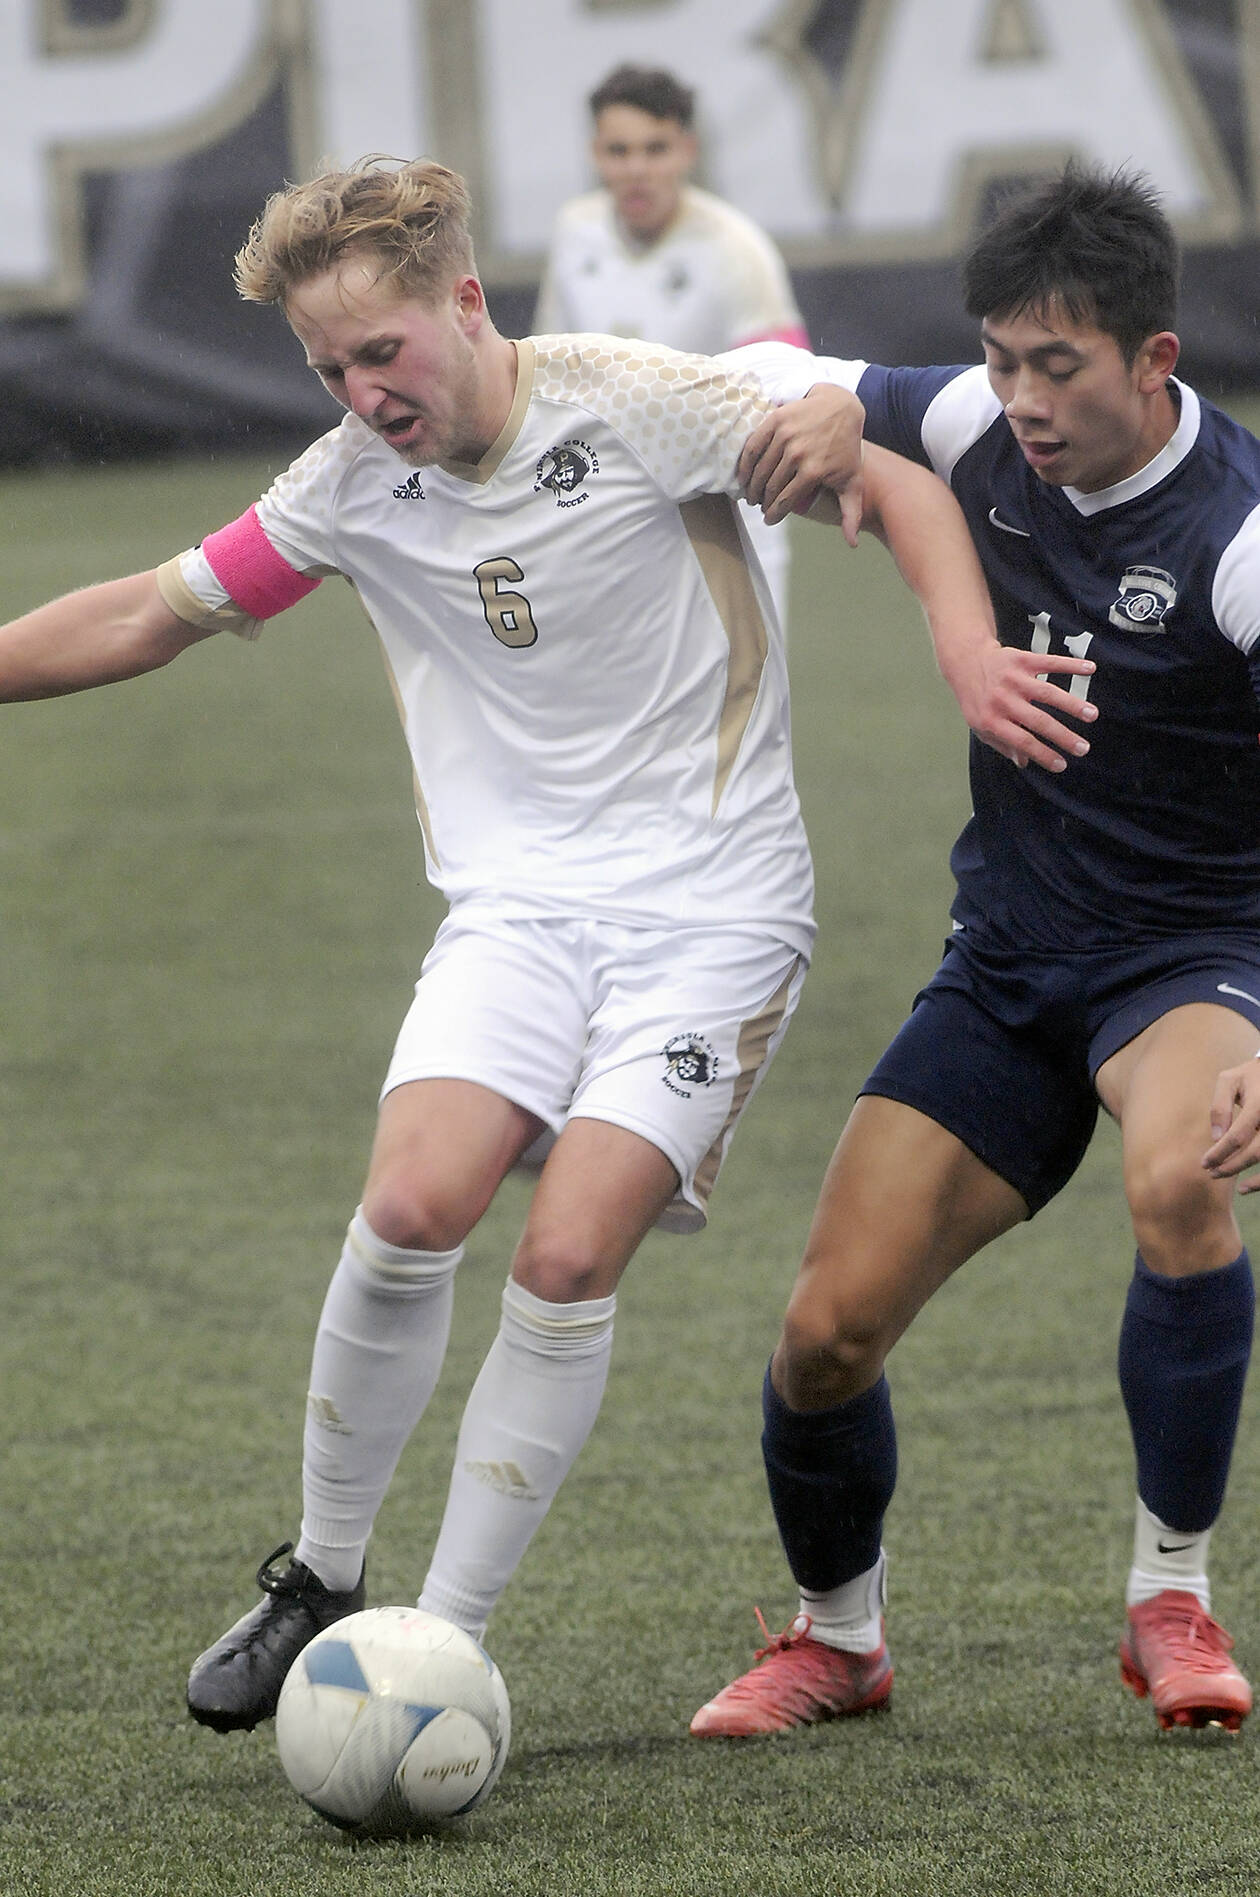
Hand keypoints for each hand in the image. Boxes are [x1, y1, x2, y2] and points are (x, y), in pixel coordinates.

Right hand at [739, 386, 863, 543]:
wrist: (842, 407)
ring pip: (760, 470)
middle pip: (770, 487)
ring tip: (752, 495)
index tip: (769, 520)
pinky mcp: (775, 421)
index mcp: (814, 471)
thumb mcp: (852, 481)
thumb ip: (851, 514)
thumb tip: (852, 544)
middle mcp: (798, 454)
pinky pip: (753, 447)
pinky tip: (743, 476)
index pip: (785, 501)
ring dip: (752, 486)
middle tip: (760, 507)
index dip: (774, 514)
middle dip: (762, 502)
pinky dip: (744, 464)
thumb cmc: (846, 448)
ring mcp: (785, 436)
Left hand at [953, 643, 1098, 773]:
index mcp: (991, 720)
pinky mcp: (1022, 659)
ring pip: (1047, 693)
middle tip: (1083, 748)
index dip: (1042, 754)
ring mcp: (1013, 678)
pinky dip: (1071, 665)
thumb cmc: (977, 700)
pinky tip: (1090, 669)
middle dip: (1063, 736)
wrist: (966, 661)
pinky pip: (1050, 662)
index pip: (1021, 741)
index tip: (1062, 765)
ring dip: (1072, 704)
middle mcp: (1002, 700)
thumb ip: (1002, 745)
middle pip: (1038, 720)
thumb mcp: (981, 727)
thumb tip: (1025, 762)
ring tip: (1092, 715)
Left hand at [1204, 1058, 1259, 1189]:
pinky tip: (1246, 1187)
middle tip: (1211, 1172)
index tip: (1204, 1162)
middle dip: (1231, 1166)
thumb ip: (1220, 1106)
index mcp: (1259, 1104)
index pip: (1237, 1136)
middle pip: (1254, 1152)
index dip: (1219, 1153)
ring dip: (1249, 1177)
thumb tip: (1216, 1137)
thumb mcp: (1229, 1080)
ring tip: (1224, 1177)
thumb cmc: (1250, 1075)